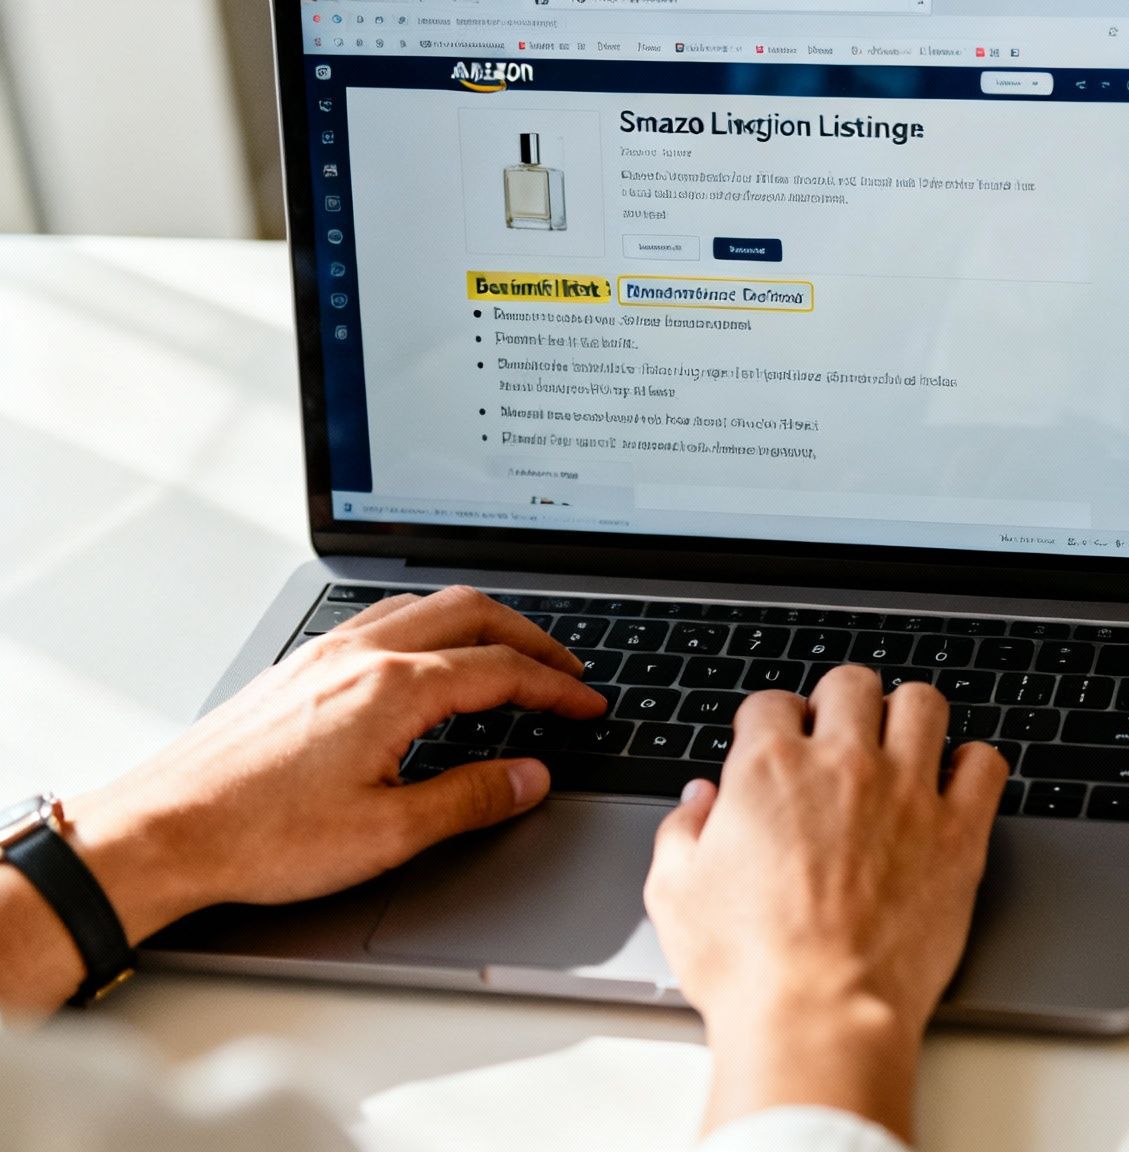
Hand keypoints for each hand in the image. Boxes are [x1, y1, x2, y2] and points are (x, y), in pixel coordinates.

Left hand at [61, 586, 604, 951]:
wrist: (161, 833)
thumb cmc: (259, 838)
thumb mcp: (387, 834)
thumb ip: (471, 799)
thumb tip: (529, 777)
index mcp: (393, 689)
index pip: (503, 672)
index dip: (558, 689)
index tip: (589, 706)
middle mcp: (359, 655)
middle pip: (471, 614)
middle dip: (531, 638)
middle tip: (566, 671)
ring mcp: (323, 655)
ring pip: (423, 605)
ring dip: (480, 623)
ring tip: (510, 654)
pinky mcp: (296, 669)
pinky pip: (381, 618)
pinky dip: (429, 626)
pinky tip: (428, 658)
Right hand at [643, 665, 1007, 1143]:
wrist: (820, 1016)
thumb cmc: (750, 967)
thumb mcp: (674, 895)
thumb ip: (682, 832)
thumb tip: (698, 803)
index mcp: (769, 770)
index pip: (772, 702)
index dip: (770, 721)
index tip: (776, 742)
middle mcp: (843, 766)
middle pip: (851, 684)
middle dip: (840, 702)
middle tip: (839, 735)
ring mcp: (907, 793)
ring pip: (924, 703)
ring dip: (909, 717)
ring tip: (900, 745)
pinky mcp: (959, 832)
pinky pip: (985, 763)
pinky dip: (972, 765)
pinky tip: (955, 785)